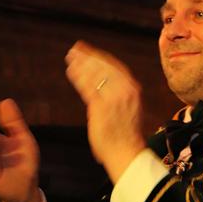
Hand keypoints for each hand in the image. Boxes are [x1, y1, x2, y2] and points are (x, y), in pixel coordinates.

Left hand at [65, 41, 145, 182]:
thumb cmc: (126, 132)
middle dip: (87, 57)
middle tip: (73, 50)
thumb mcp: (128, 106)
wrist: (127, 152)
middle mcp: (126, 90)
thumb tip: (101, 81)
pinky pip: (88, 87)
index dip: (98, 56)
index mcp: (133, 88)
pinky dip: (78, 78)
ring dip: (80, 65)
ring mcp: (114, 98)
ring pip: (94, 75)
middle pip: (103, 67)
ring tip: (69, 59)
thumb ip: (117, 92)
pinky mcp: (102, 107)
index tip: (86, 50)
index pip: (114, 66)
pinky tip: (70, 73)